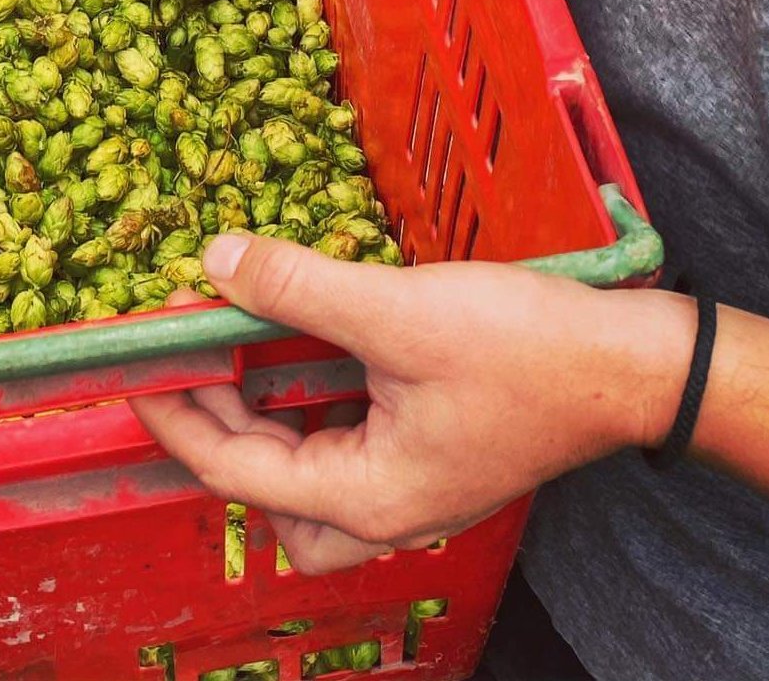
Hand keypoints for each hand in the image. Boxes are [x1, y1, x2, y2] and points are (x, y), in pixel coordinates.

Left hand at [132, 231, 693, 572]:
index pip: (233, 470)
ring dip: (264, 414)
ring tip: (238, 341)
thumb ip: (297, 287)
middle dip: (216, 424)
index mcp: (364, 497)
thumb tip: (216, 259)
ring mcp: (414, 485)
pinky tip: (306, 341)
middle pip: (265, 491)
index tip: (135, 361)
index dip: (174, 413)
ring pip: (307, 474)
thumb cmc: (525, 350)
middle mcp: (384, 510)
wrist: (633, 366)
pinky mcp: (434, 453)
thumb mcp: (395, 310)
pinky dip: (311, 398)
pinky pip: (348, 441)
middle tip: (189, 348)